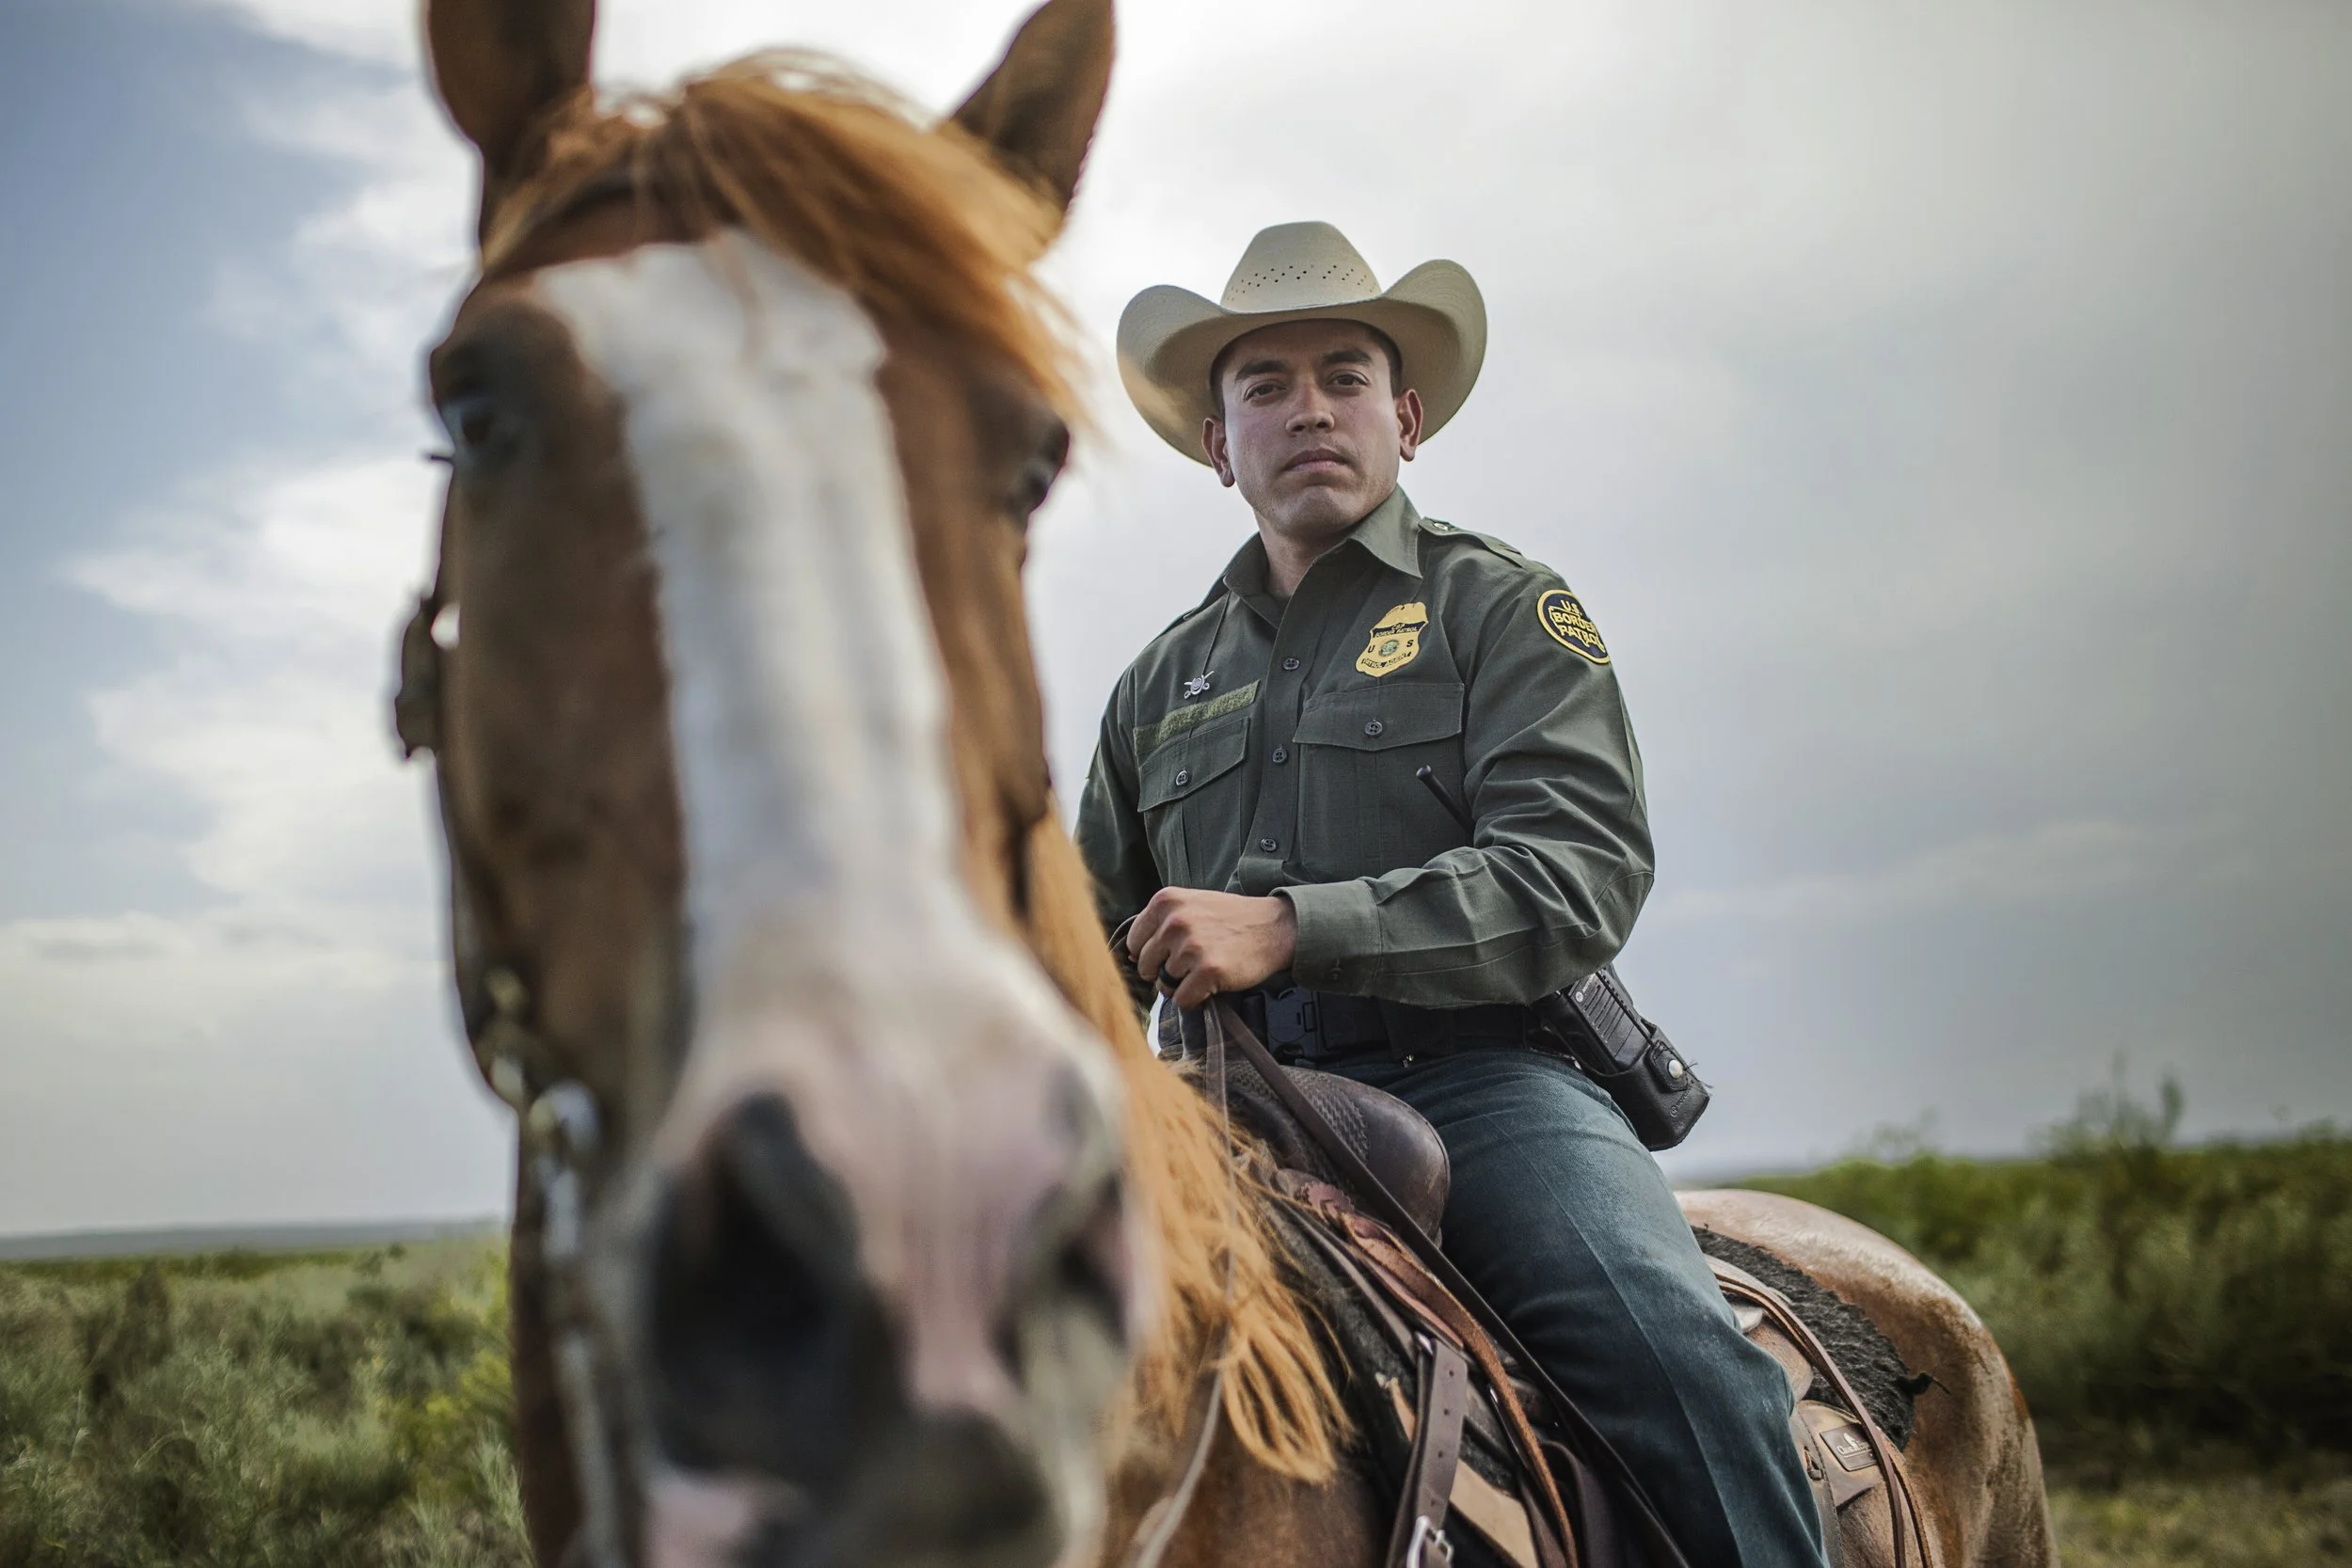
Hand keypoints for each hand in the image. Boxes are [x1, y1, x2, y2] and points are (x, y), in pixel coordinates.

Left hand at [1127, 889, 1297, 1010]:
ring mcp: (1192, 946)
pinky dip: (1196, 999)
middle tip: (1192, 964)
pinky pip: (1183, 999)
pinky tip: (1211, 983)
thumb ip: (1159, 924)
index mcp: (1166, 901)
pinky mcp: (1208, 970)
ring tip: (1205, 969)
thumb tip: (1129, 957)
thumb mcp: (1191, 906)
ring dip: (1183, 985)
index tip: (1170, 954)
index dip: (1151, 955)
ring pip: (1164, 985)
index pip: (1134, 942)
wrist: (1274, 926)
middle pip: (1146, 966)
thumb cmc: (1231, 919)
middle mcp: (1175, 921)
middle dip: (1164, 972)